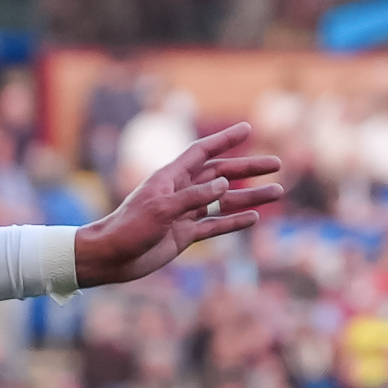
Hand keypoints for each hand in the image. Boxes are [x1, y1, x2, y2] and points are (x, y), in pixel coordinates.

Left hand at [73, 123, 286, 287]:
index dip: (225, 140)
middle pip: (220, 174)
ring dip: (249, 196)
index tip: (248, 129)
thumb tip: (224, 183)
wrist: (111, 258)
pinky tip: (253, 217)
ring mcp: (184, 214)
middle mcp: (180, 192)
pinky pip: (215, 226)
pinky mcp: (184, 235)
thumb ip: (193, 196)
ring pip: (223, 201)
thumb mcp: (161, 209)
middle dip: (248, 168)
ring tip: (276, 192)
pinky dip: (233, 222)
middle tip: (276, 164)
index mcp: (171, 178)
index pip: (202, 152)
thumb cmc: (129, 228)